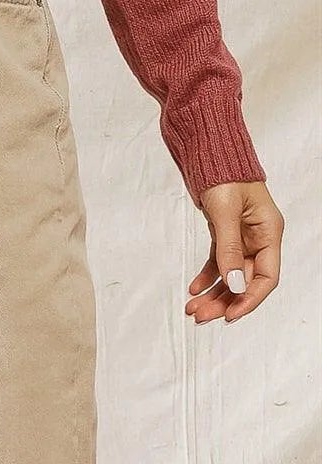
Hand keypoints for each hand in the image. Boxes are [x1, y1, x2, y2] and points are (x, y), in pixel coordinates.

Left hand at [185, 180, 283, 324]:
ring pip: (230, 273)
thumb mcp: (225, 211)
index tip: (230, 315)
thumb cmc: (223, 171)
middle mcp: (258, 237)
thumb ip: (229, 248)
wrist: (207, 147)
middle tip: (201, 316)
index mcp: (269, 232)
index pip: (266, 277)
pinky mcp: (224, 231)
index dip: (249, 299)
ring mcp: (241, 236)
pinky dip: (207, 275)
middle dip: (225, 300)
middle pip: (246, 280)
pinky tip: (194, 287)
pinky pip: (218, 260)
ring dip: (214, 292)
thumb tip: (234, 284)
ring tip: (193, 308)